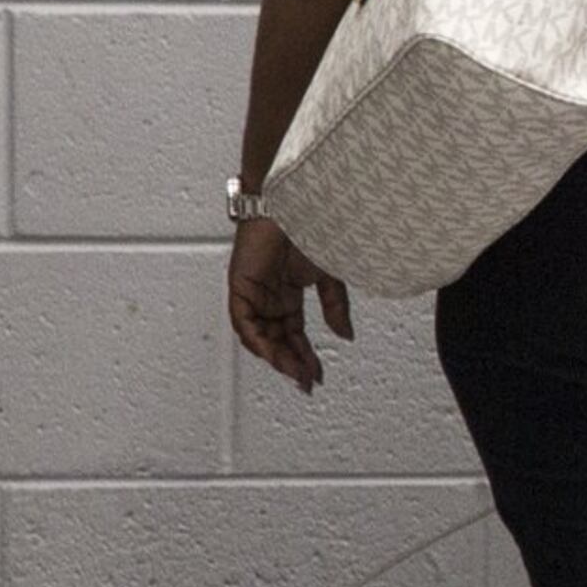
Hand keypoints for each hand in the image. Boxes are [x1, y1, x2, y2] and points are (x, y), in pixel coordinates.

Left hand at [228, 216, 353, 392]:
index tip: (314, 376)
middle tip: (304, 382)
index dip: (305, 356)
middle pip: (278, 339)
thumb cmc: (312, 228)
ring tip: (293, 372)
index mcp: (290, 293)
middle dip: (292, 363)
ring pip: (260, 336)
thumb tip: (345, 335)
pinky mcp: (241, 287)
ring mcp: (254, 293)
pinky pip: (244, 322)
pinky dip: (257, 340)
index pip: (295, 334)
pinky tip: (272, 352)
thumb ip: (335, 307)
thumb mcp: (331, 274)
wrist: (296, 204)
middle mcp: (270, 297)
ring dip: (277, 356)